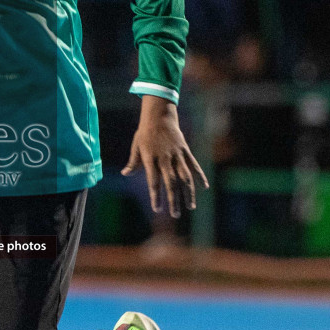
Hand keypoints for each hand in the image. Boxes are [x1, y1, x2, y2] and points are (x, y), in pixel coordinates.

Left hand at [122, 94, 208, 216]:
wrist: (160, 115)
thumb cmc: (145, 132)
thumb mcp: (136, 145)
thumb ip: (133, 161)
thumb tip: (125, 174)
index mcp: (150, 158)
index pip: (154, 181)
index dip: (155, 196)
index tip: (157, 208)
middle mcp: (165, 158)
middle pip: (171, 183)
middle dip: (173, 200)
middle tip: (176, 215)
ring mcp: (177, 155)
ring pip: (185, 177)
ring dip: (188, 193)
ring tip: (190, 207)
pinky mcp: (185, 151)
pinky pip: (194, 165)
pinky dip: (200, 176)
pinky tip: (204, 187)